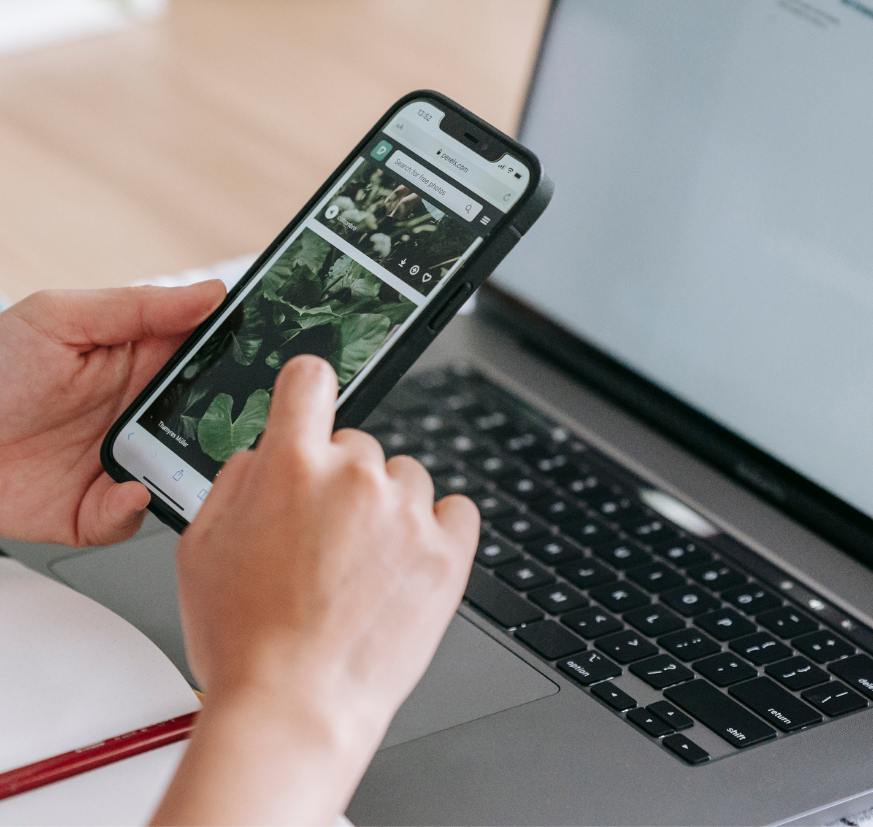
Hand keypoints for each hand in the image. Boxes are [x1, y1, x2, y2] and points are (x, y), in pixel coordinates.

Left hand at [0, 282, 225, 545]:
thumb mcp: (61, 318)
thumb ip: (140, 307)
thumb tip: (213, 293)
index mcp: (142, 360)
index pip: (209, 356)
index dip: (241, 357)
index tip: (266, 359)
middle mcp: (141, 412)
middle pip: (209, 419)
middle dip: (230, 423)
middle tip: (243, 420)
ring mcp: (123, 460)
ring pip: (184, 472)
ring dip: (192, 470)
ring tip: (181, 462)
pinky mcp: (96, 507)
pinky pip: (135, 515)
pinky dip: (135, 508)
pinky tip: (128, 490)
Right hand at [155, 355, 478, 826]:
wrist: (294, 709)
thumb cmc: (244, 639)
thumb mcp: (200, 547)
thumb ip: (236, 479)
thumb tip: (266, 451)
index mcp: (292, 464)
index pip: (311, 379)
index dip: (309, 388)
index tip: (313, 399)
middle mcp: (356, 476)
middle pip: (358, 443)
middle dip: (340, 479)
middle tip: (322, 538)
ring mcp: (407, 513)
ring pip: (405, 478)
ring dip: (387, 508)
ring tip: (360, 566)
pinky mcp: (448, 551)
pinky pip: (456, 510)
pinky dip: (437, 529)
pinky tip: (407, 562)